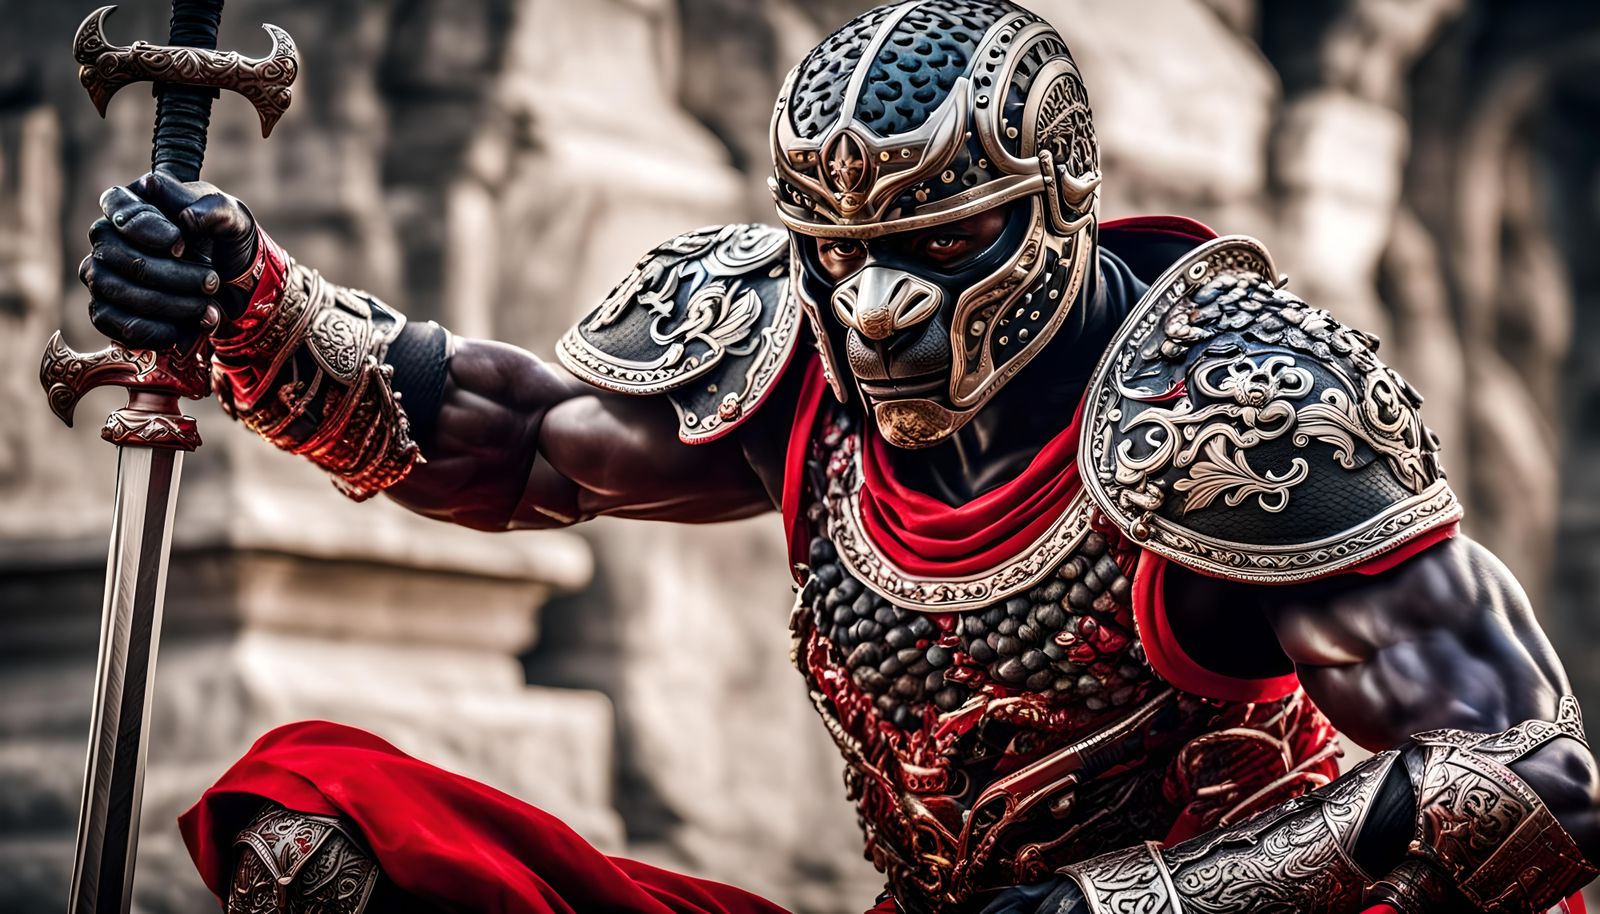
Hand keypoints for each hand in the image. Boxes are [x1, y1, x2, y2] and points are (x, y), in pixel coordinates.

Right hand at [81, 171, 258, 349]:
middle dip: (170, 275)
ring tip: (207, 307)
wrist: (231, 282)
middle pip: (119, 255)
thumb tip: (187, 217)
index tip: (180, 244)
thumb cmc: (222, 238)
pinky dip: (151, 331)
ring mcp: (101, 273)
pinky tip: (183, 332)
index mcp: (132, 202)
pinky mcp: (106, 309)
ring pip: (116, 290)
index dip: (147, 228)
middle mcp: (108, 237)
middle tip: (211, 281)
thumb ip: (215, 209)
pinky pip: (110, 322)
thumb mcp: (232, 217)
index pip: (118, 206)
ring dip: (167, 304)